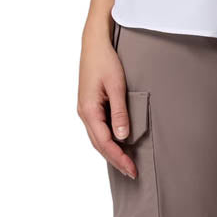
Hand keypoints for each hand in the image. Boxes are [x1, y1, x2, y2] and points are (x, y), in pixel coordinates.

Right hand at [77, 27, 137, 178]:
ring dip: (110, 151)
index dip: (119, 158)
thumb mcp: (116, 85)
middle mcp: (83, 113)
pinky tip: (116, 142)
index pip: (104, 143)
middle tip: (132, 172)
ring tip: (126, 163)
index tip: (132, 169)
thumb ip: (119, 111)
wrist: (94, 43)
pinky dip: (106, 139)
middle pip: (99, 144)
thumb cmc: (106, 61)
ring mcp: (84, 109)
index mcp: (88, 111)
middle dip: (115, 159)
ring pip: (97, 137)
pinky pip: (97, 128)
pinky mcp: (89, 104)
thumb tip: (122, 137)